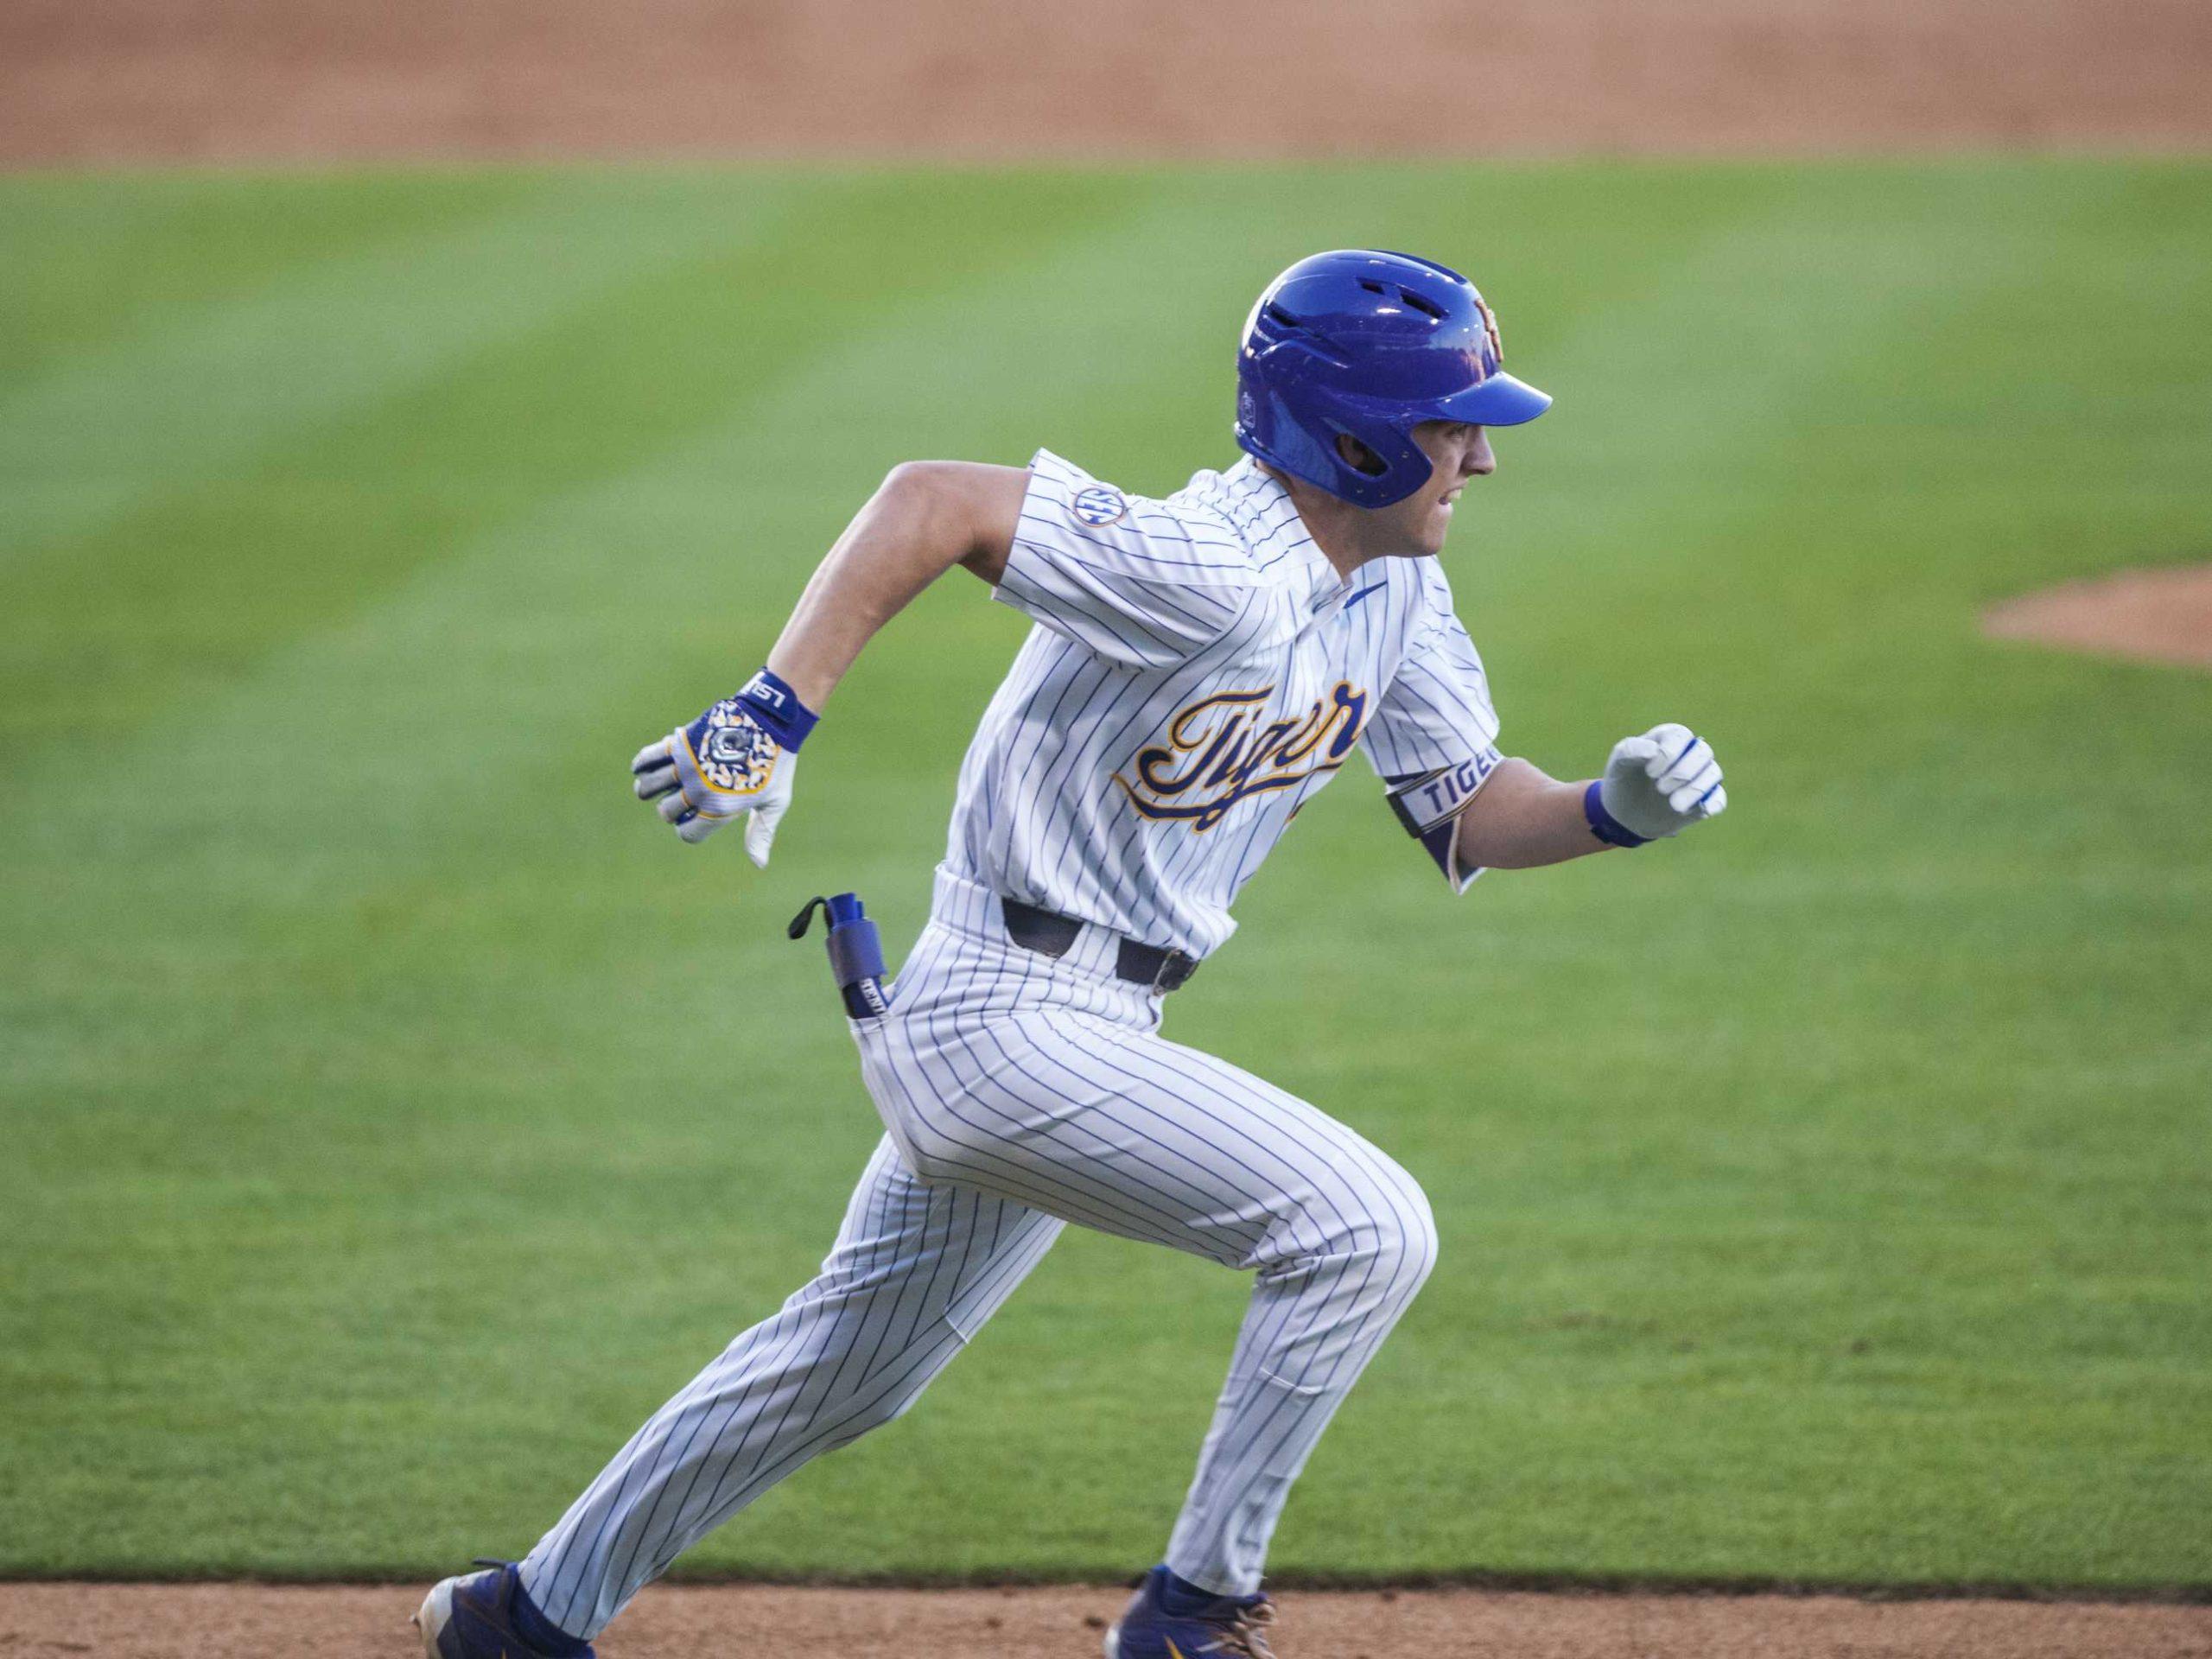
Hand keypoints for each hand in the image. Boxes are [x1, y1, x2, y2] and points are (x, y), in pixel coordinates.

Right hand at [631, 696, 796, 866]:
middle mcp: (699, 790)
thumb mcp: (775, 802)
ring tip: (655, 786)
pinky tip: (643, 768)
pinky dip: (641, 765)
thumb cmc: (776, 764)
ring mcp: (686, 766)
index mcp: (720, 808)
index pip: (687, 834)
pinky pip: (647, 758)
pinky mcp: (679, 743)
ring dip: (647, 789)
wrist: (771, 721)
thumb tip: (759, 864)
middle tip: (681, 799)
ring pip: (648, 787)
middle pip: (667, 812)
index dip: (690, 830)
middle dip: (672, 810)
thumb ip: (761, 833)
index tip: (696, 820)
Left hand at [1589, 723, 1726, 844]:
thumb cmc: (1624, 779)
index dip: (1669, 753)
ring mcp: (1699, 777)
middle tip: (1660, 788)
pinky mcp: (1704, 800)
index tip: (1649, 772)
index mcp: (1669, 738)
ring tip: (1674, 805)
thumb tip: (1653, 750)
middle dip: (1683, 772)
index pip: (1681, 736)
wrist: (1625, 813)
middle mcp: (1690, 754)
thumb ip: (1631, 750)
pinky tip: (1696, 811)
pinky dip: (1712, 804)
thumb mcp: (1619, 763)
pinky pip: (1718, 799)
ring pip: (1713, 774)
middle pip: (1703, 752)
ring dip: (1695, 789)